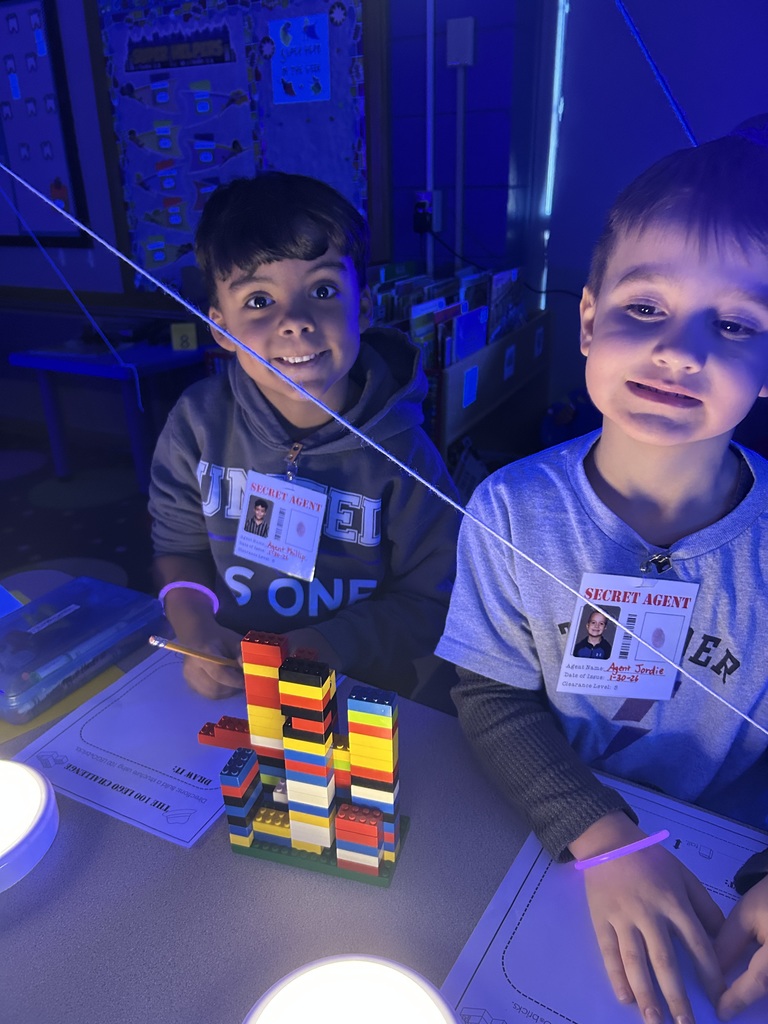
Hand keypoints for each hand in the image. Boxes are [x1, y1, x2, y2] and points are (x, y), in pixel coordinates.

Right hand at [180, 619, 243, 698]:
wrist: (198, 635)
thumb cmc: (219, 638)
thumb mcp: (234, 641)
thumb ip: (242, 654)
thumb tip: (248, 670)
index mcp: (204, 652)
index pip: (219, 673)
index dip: (235, 680)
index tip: (248, 681)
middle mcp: (192, 667)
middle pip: (215, 687)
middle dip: (232, 688)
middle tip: (243, 682)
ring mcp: (189, 676)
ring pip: (211, 693)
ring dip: (227, 692)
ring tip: (235, 683)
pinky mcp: (189, 683)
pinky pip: (207, 694)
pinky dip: (219, 692)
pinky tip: (226, 684)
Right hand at [574, 815, 724, 1021]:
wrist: (607, 841)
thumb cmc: (650, 860)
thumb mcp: (684, 875)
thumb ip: (703, 906)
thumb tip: (720, 938)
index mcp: (673, 901)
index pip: (696, 943)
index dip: (709, 973)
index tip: (717, 997)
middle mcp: (648, 913)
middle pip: (664, 960)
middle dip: (676, 996)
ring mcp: (622, 917)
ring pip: (634, 961)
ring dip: (645, 993)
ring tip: (654, 1020)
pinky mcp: (600, 918)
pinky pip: (608, 951)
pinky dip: (616, 975)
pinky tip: (625, 997)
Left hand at [715, 875, 767, 1019]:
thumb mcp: (746, 916)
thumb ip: (728, 944)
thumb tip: (712, 973)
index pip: (759, 981)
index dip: (738, 998)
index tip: (721, 1012)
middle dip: (750, 998)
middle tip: (727, 1004)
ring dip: (760, 993)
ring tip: (738, 995)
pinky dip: (765, 985)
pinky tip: (750, 983)